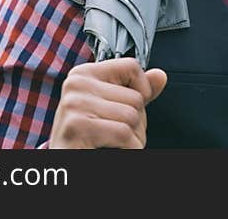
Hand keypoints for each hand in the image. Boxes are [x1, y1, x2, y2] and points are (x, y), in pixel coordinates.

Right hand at [49, 58, 167, 148]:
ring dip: (134, 138)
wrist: (66, 161)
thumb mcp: (112, 108)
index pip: (131, 66)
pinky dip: (129, 148)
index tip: (131, 107)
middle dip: (137, 122)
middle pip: (135, 97)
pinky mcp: (77, 125)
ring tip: (116, 143)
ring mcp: (74, 103)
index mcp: (84, 73)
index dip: (143, 89)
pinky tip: (115, 149)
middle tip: (118, 134)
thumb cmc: (88, 136)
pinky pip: (123, 134)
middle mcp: (76, 84)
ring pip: (132, 116)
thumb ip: (136, 91)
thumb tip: (160, 76)